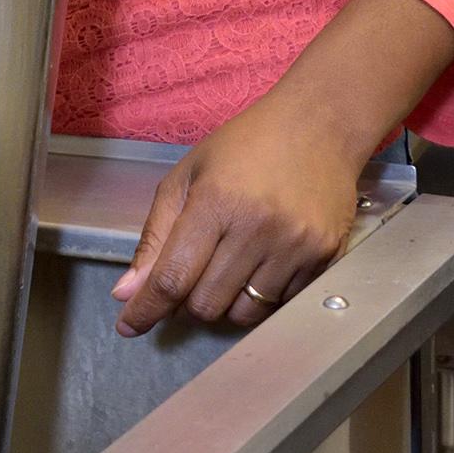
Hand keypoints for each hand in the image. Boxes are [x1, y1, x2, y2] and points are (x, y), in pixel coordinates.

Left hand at [110, 93, 362, 336]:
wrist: (319, 125)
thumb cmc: (245, 145)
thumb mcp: (188, 176)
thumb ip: (155, 236)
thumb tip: (127, 293)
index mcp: (215, 202)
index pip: (173, 277)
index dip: (146, 310)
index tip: (128, 327)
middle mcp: (258, 228)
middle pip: (206, 305)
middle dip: (190, 297)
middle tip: (196, 267)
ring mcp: (296, 246)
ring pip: (243, 314)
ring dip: (228, 299)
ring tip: (233, 260)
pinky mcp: (326, 257)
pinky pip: (282, 305)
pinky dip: (264, 294)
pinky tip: (265, 259)